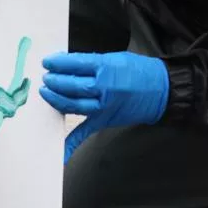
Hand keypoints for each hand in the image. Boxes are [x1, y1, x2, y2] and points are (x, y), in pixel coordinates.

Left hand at [39, 51, 169, 162]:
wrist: (162, 91)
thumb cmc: (139, 71)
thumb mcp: (116, 58)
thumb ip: (92, 63)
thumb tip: (67, 64)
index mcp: (107, 68)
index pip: (76, 64)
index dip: (58, 63)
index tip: (47, 62)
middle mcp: (104, 88)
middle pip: (72, 86)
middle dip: (55, 81)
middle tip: (45, 78)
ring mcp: (103, 107)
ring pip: (73, 105)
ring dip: (56, 99)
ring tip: (45, 92)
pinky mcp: (103, 120)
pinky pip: (84, 131)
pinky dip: (70, 142)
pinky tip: (58, 148)